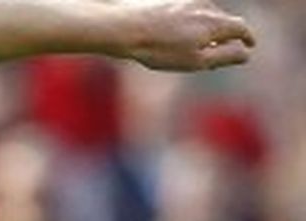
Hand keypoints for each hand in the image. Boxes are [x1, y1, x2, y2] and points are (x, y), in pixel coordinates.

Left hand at [118, 0, 255, 70]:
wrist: (125, 28)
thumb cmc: (159, 49)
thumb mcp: (196, 61)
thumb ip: (225, 56)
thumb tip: (246, 53)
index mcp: (215, 21)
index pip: (241, 28)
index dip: (247, 38)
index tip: (249, 45)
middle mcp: (205, 5)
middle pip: (223, 21)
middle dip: (224, 36)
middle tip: (218, 54)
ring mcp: (186, 0)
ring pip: (204, 15)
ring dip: (205, 29)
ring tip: (194, 47)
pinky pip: (187, 11)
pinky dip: (189, 23)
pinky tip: (174, 36)